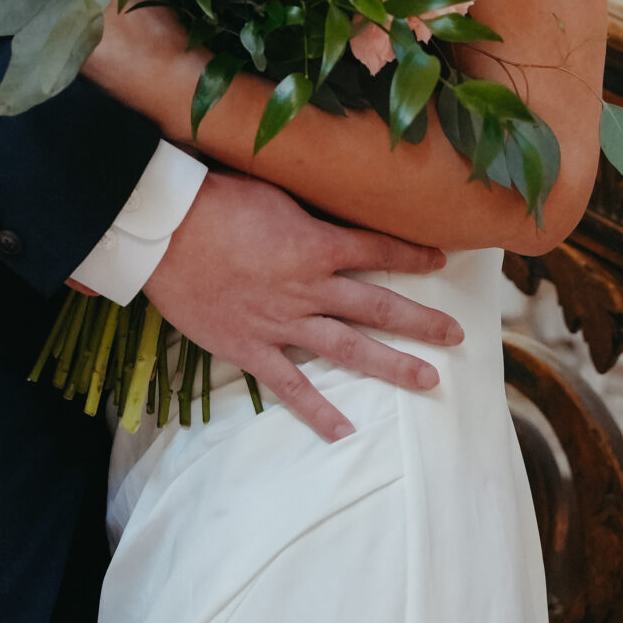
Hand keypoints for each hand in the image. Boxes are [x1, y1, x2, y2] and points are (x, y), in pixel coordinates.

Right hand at [142, 172, 462, 443]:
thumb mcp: (272, 192)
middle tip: (457, 334)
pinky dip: (317, 410)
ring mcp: (282, 322)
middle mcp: (309, 288)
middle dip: (420, 319)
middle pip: (377, 305)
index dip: (412, 254)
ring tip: (428, 378)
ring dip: (391, 363)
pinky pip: (291, 386)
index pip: (376, 249)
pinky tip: (345, 430)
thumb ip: (307, 211)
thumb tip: (333, 209)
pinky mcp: (251, 348)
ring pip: (349, 347)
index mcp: (316, 244)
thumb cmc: (214, 200)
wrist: (165, 232)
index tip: (441, 258)